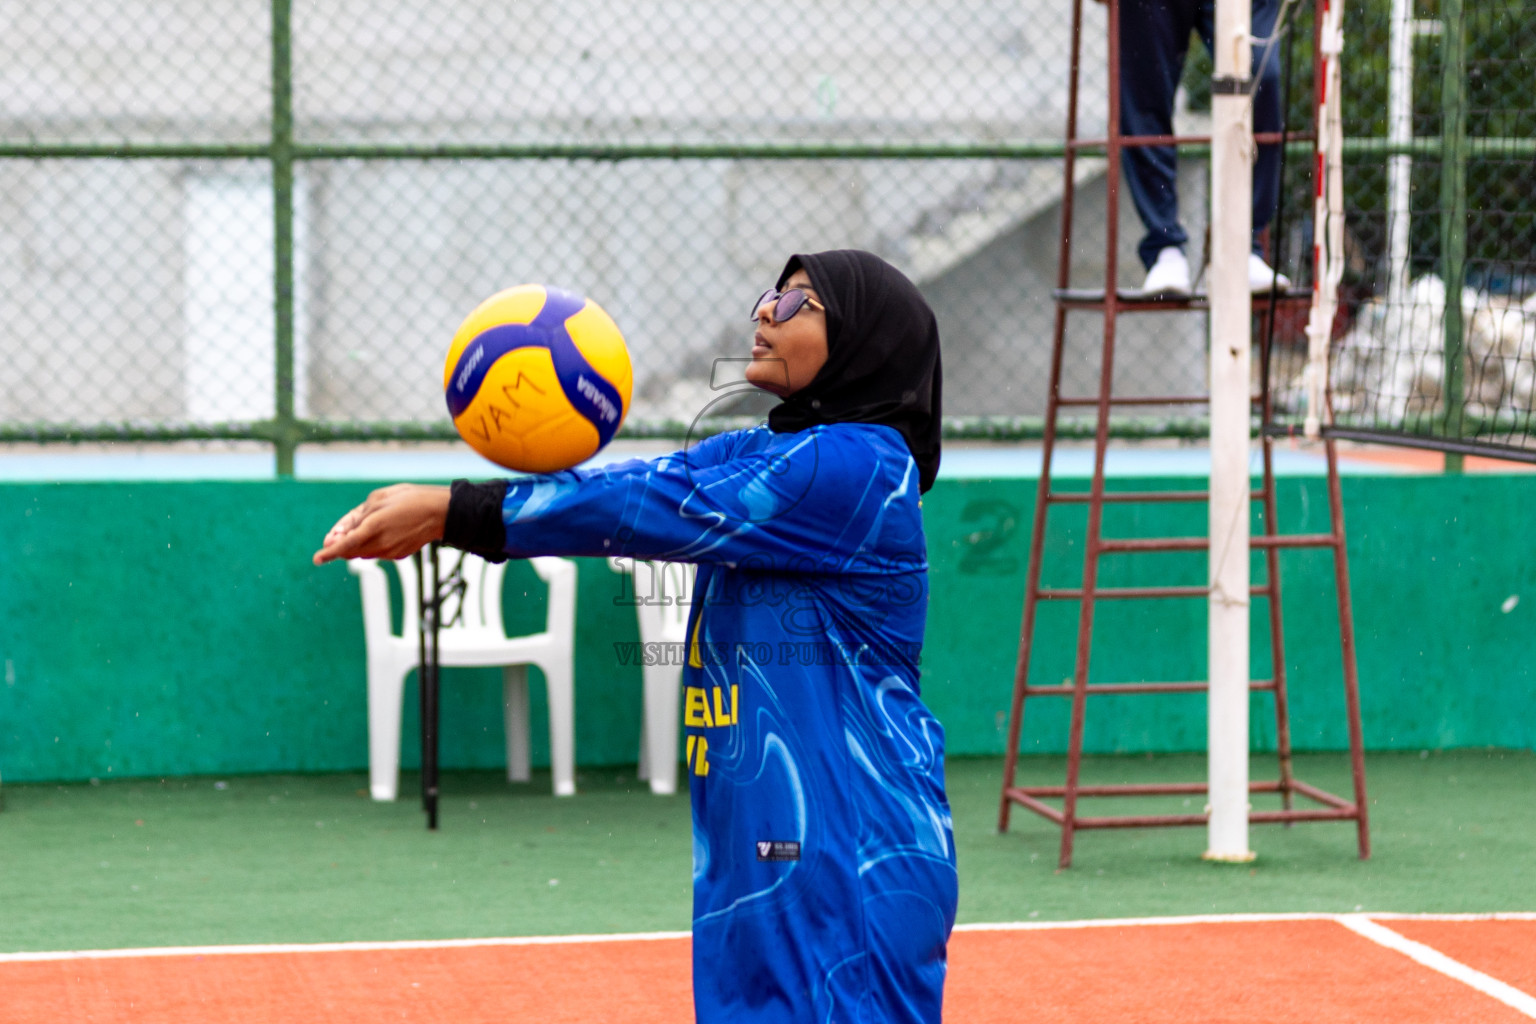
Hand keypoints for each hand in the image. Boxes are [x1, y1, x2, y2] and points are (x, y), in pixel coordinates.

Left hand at [312, 484, 450, 564]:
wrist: (440, 512)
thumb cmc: (409, 499)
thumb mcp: (378, 499)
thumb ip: (356, 517)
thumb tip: (341, 535)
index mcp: (373, 527)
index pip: (344, 545)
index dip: (329, 553)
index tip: (316, 559)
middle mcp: (380, 544)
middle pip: (350, 551)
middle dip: (341, 545)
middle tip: (337, 534)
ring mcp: (390, 552)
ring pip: (363, 552)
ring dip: (358, 543)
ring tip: (373, 522)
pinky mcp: (398, 555)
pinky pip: (378, 551)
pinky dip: (373, 543)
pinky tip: (387, 529)